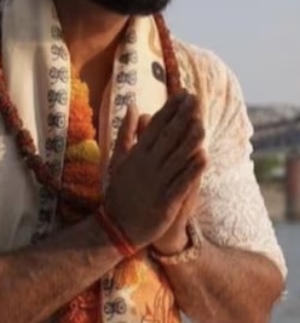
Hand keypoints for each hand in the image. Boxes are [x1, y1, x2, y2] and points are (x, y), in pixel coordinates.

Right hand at [104, 92, 205, 247]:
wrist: (116, 228)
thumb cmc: (119, 191)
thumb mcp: (117, 159)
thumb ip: (126, 132)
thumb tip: (132, 105)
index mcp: (136, 154)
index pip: (155, 126)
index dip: (170, 110)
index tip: (182, 94)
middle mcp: (147, 166)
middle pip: (168, 137)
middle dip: (182, 118)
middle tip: (196, 100)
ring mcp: (156, 184)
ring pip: (177, 158)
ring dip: (190, 140)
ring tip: (203, 123)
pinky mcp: (165, 203)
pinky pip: (181, 183)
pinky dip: (192, 170)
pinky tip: (204, 157)